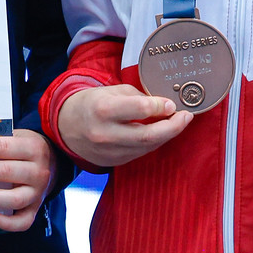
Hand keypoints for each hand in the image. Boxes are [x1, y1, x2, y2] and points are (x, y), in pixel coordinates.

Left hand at [0, 129, 56, 231]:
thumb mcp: (17, 136)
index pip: (3, 147)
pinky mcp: (35, 208)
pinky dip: (6, 223)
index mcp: (33, 148)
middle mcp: (38, 171)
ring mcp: (38, 192)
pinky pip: (23, 221)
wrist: (53, 162)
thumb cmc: (26, 149)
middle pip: (5, 172)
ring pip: (14, 199)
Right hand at [56, 84, 192, 167]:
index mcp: (103, 110)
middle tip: (186, 117)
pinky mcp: (114, 161)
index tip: (171, 103)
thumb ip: (137, 96)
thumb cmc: (91, 103)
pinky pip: (140, 153)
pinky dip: (153, 142)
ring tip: (178, 123)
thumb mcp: (110, 91)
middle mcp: (105, 133)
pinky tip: (160, 133)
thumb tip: (164, 104)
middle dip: (173, 127)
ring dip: (166, 135)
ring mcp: (109, 151)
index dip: (161, 106)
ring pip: (147, 147)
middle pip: (148, 135)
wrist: (67, 126)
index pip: (140, 109)